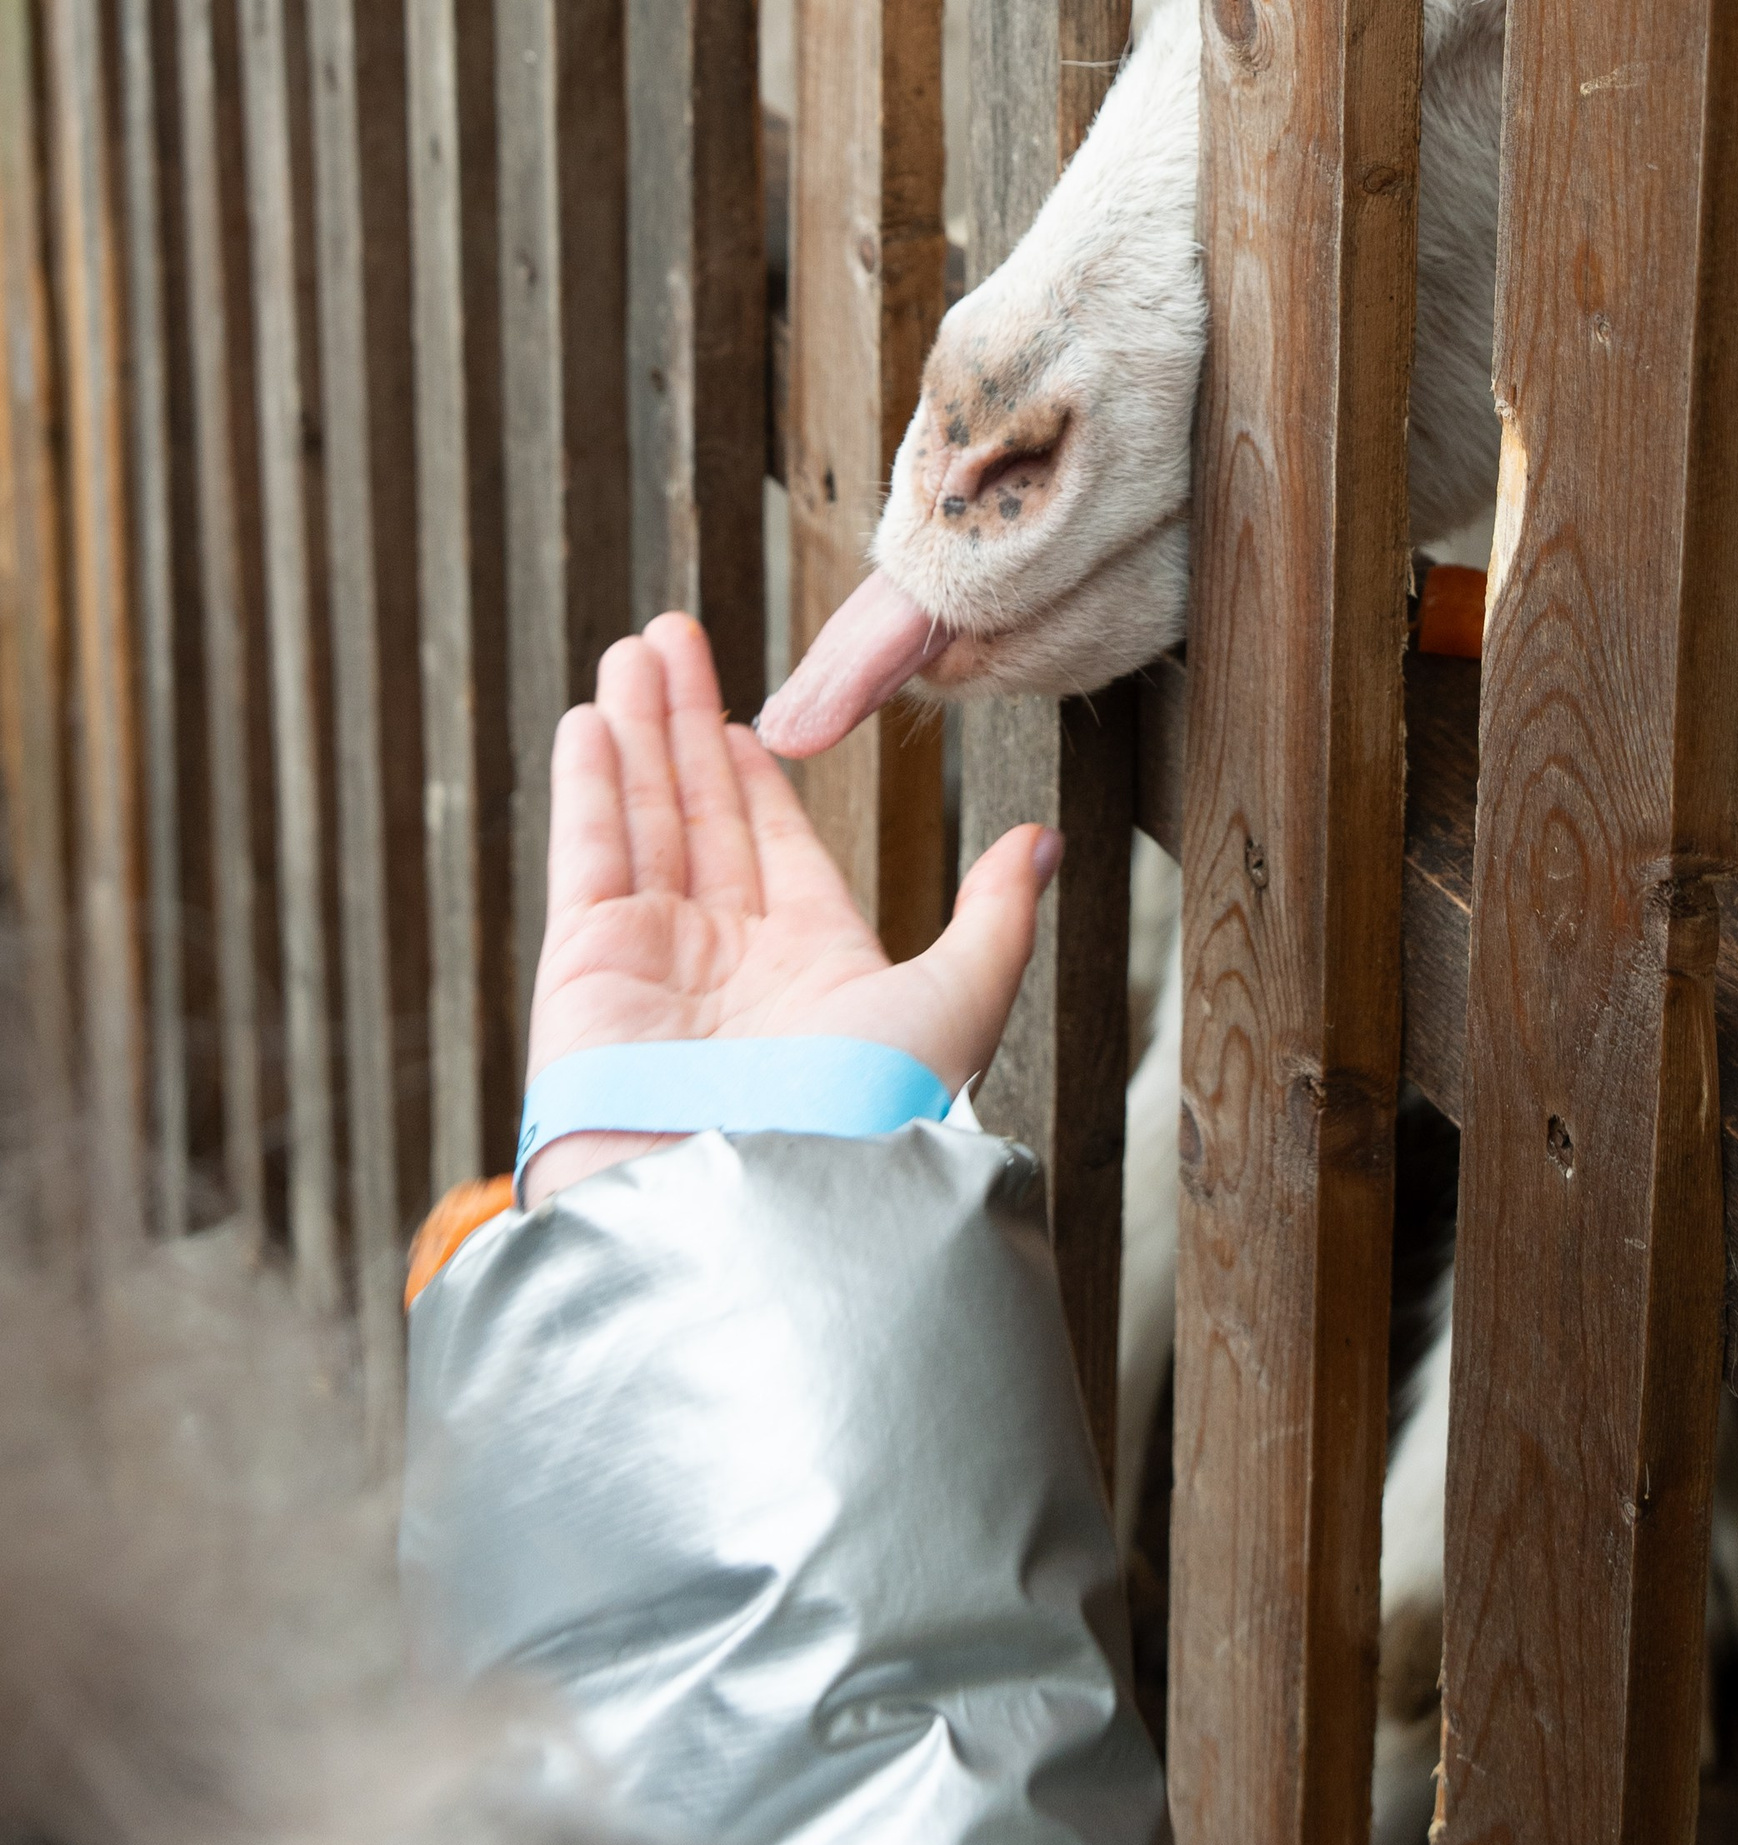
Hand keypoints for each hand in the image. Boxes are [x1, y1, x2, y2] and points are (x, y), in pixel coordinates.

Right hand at [524, 613, 1057, 1207]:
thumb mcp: (961, 999)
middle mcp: (730, 965)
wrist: (763, 1208)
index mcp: (816, 970)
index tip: (749, 718)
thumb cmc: (869, 1118)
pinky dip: (590, 787)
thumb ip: (997, 916)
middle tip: (673, 637)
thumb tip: (1044, 842)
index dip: (760, 781)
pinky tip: (591, 721)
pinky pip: (589, 857)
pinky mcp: (586, 971)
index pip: (779, 849)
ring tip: (636, 648)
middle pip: (705, 815)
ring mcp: (654, 966)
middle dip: (688, 725)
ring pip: (646, 819)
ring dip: (638, 731)